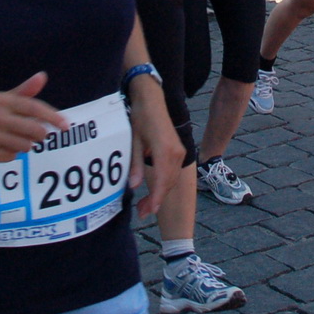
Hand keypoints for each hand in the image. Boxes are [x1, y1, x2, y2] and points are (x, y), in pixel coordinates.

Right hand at [0, 72, 69, 165]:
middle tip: (39, 135)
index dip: (52, 116)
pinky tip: (2, 148)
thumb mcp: (0, 98)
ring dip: (25, 145)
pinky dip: (10, 154)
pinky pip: (9, 157)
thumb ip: (23, 91)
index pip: (33, 108)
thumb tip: (42, 76)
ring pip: (23, 146)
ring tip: (16, 140)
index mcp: (1, 100)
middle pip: (32, 129)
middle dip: (40, 134)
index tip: (65, 125)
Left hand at [127, 75, 183, 216]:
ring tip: (146, 205)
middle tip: (142, 212)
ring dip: (161, 193)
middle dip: (156, 200)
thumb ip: (136, 164)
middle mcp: (176, 153)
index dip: (156, 198)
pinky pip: (173, 172)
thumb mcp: (134, 141)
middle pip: (168, 183)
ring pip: (172, 179)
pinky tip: (154, 190)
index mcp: (165, 150)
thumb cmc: (141, 118)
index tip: (149, 211)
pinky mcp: (178, 151)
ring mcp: (179, 152)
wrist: (152, 100)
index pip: (163, 180)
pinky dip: (165, 184)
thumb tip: (134, 186)